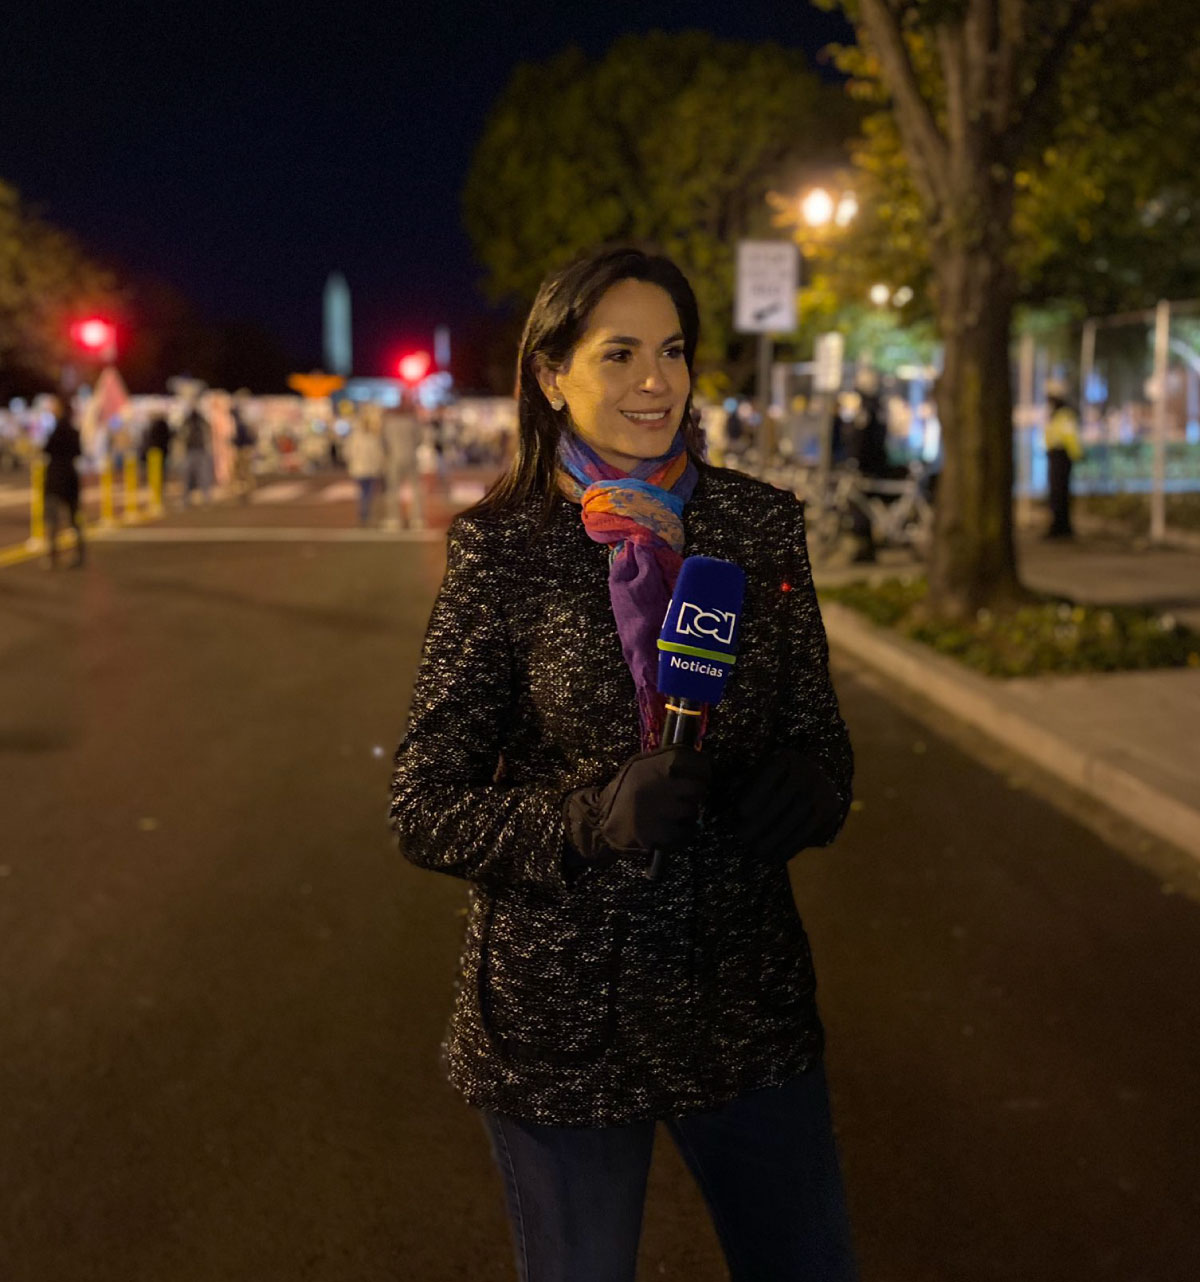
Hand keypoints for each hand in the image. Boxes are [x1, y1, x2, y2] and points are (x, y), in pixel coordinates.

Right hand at [564, 745, 712, 869]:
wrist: (601, 822)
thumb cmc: (623, 792)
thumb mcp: (637, 767)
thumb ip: (663, 761)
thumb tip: (696, 759)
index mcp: (651, 766)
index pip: (689, 759)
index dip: (701, 766)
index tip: (703, 772)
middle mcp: (658, 787)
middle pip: (697, 788)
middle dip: (697, 793)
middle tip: (692, 796)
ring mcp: (660, 812)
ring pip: (693, 811)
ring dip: (689, 814)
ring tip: (678, 814)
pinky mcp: (660, 834)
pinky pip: (686, 832)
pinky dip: (685, 832)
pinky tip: (676, 828)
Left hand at [736, 749, 843, 863]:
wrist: (821, 779)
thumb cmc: (778, 778)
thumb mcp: (763, 771)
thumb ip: (746, 780)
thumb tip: (731, 790)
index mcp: (786, 759)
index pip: (770, 775)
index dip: (755, 794)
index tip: (740, 812)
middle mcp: (806, 773)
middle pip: (782, 800)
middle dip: (760, 822)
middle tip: (742, 837)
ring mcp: (819, 793)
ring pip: (796, 818)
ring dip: (774, 838)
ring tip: (756, 850)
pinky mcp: (827, 812)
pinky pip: (808, 831)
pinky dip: (790, 846)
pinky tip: (774, 857)